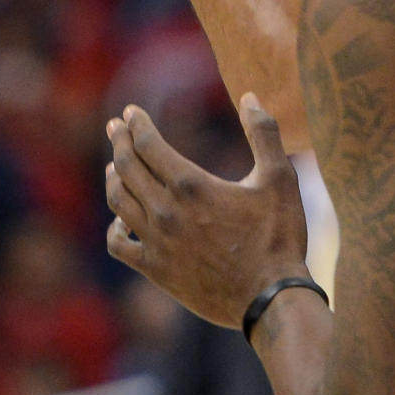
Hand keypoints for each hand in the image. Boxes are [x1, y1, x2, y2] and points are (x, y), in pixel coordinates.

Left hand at [105, 94, 310, 327]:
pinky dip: (114, 227)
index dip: (137, 124)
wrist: (271, 297)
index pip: (149, 145)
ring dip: (114, 177)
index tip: (131, 112)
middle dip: (120, 142)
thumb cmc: (278, 235)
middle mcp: (166, 212)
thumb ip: (264, 133)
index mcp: (192, 185)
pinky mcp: (156, 270)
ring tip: (114, 165)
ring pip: (119, 202)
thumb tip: (249, 96)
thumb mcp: (280, 177)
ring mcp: (157, 243)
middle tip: (116, 126)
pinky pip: (118, 244)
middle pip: (127, 168)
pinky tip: (120, 220)